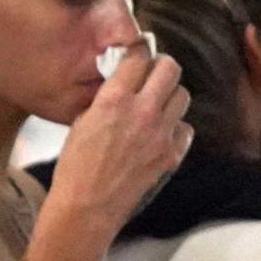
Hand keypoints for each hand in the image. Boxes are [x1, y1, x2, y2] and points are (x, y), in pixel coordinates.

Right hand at [43, 44, 193, 241]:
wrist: (86, 208)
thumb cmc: (74, 169)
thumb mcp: (80, 123)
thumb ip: (105, 101)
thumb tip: (121, 87)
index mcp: (114, 99)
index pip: (138, 56)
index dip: (138, 51)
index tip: (138, 53)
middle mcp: (142, 111)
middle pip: (170, 68)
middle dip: (161, 67)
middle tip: (153, 75)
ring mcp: (161, 133)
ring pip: (182, 96)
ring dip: (170, 96)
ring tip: (157, 106)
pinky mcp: (170, 155)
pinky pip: (185, 129)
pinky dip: (176, 128)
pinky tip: (160, 135)